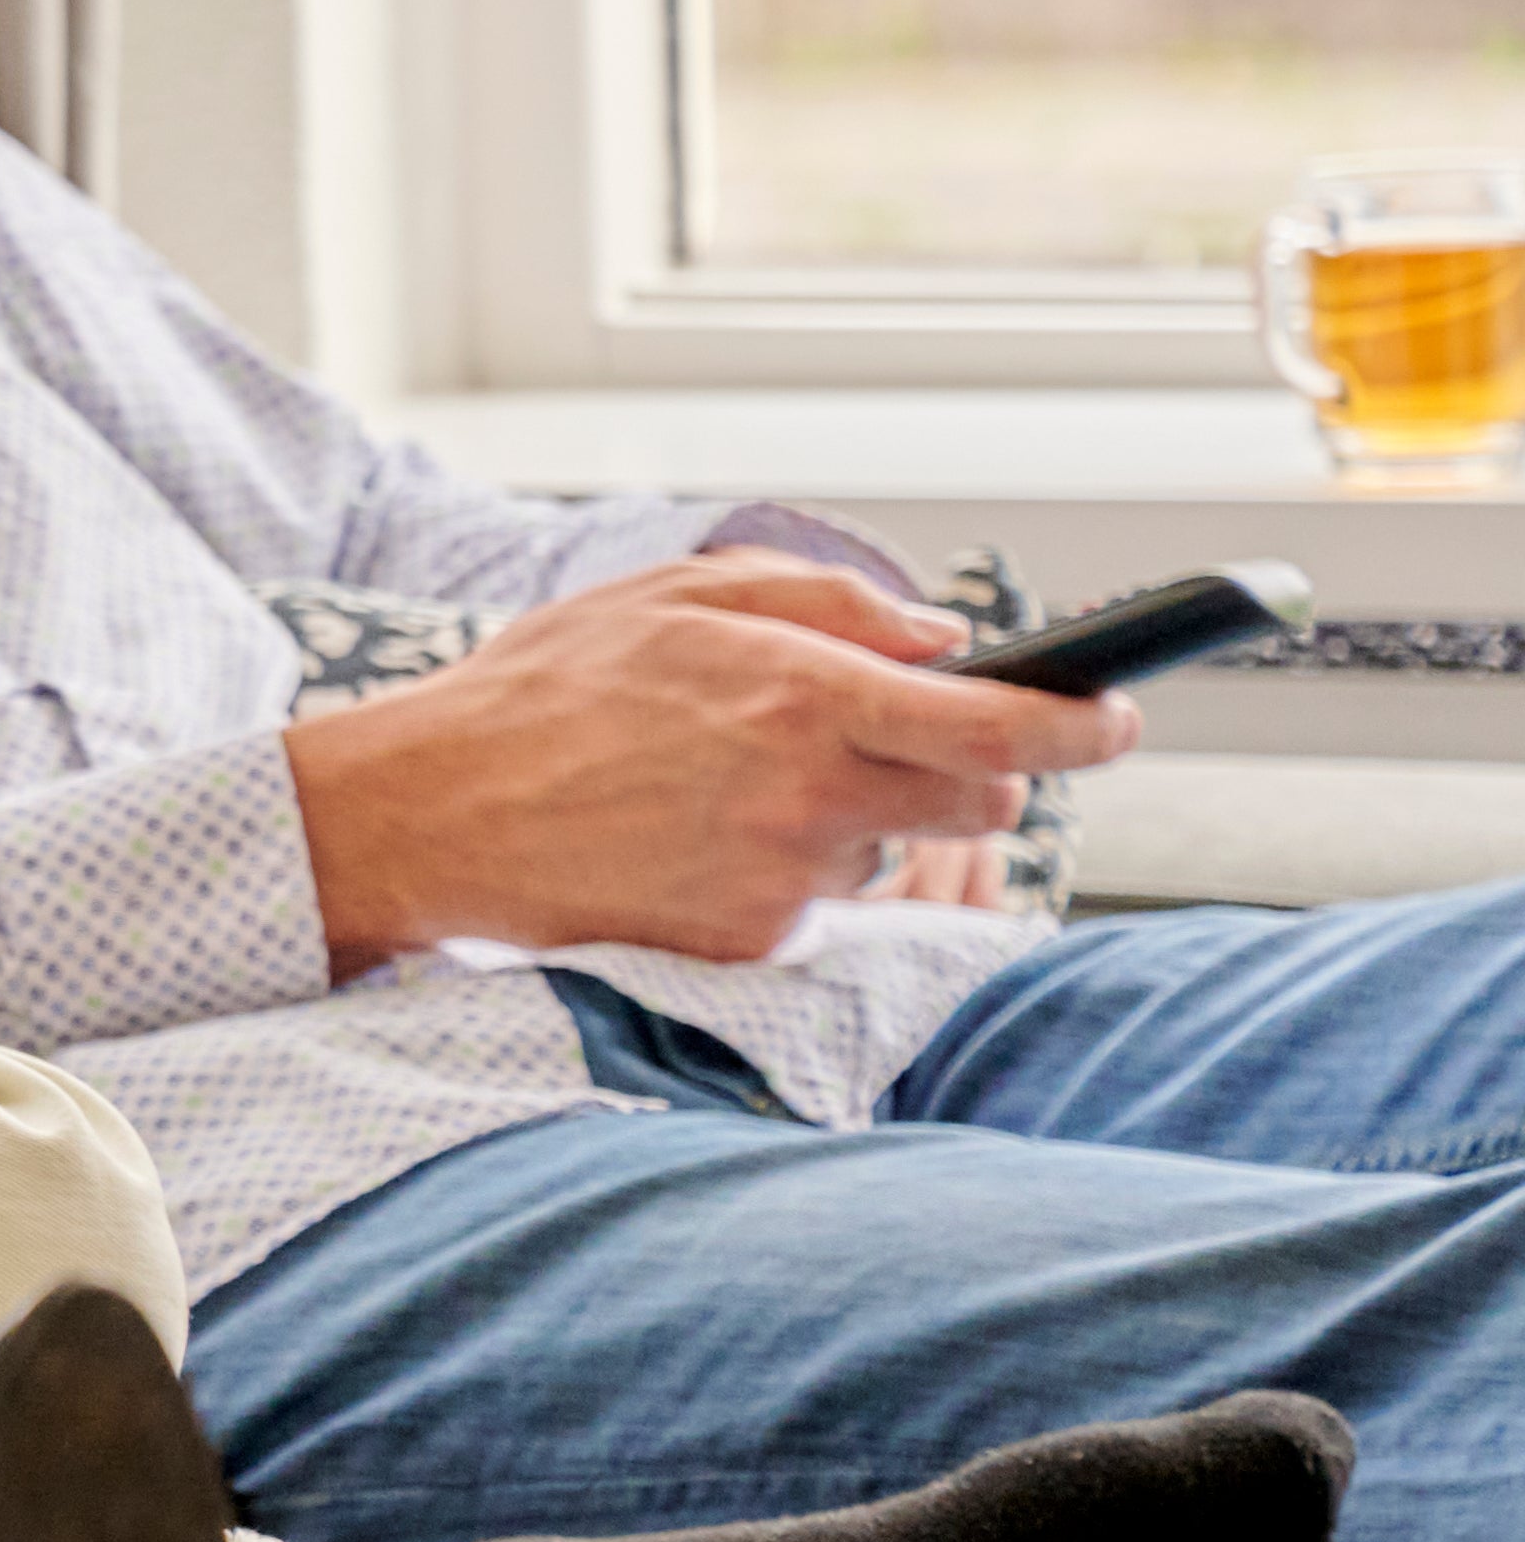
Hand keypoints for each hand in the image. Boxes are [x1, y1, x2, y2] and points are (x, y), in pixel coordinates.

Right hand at [287, 558, 1125, 970]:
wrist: (424, 815)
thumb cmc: (543, 690)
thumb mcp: (670, 595)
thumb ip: (827, 601)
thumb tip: (943, 636)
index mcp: (802, 693)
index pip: (1004, 727)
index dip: (1086, 724)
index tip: (1117, 716)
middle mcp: (808, 795)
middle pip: (982, 804)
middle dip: (965, 773)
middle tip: (881, 744)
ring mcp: (781, 882)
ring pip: (890, 854)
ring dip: (850, 822)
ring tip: (728, 789)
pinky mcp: (749, 946)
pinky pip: (817, 908)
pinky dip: (781, 875)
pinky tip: (694, 842)